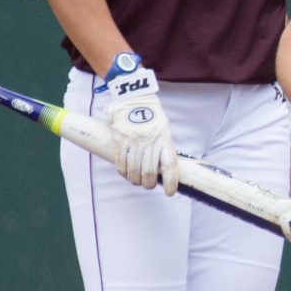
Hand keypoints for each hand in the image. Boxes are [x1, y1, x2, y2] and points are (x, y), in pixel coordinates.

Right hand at [98, 55, 176, 194]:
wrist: (134, 97)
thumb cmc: (152, 115)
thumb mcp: (163, 129)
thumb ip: (163, 146)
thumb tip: (165, 167)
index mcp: (164, 139)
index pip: (170, 166)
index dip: (171, 182)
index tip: (170, 193)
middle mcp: (150, 142)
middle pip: (150, 172)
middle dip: (149, 183)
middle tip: (148, 185)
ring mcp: (133, 141)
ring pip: (134, 170)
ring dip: (135, 180)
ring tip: (136, 181)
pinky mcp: (119, 139)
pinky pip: (120, 161)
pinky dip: (122, 171)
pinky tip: (125, 173)